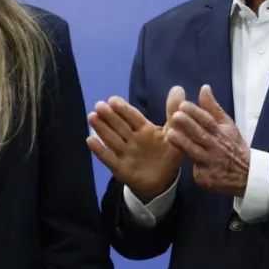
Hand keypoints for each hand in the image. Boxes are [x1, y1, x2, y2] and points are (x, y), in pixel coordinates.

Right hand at [87, 87, 185, 201]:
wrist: (163, 180)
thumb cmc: (166, 153)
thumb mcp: (173, 133)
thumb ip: (173, 112)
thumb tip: (178, 88)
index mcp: (145, 130)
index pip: (134, 118)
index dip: (124, 109)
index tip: (113, 99)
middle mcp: (133, 140)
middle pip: (120, 126)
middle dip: (109, 116)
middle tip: (99, 105)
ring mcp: (126, 154)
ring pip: (112, 139)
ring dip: (102, 128)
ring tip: (92, 116)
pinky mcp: (121, 169)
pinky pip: (109, 159)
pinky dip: (100, 151)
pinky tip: (90, 140)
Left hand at [167, 84, 250, 197]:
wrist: (246, 174)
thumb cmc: (233, 146)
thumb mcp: (227, 125)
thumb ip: (213, 108)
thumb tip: (204, 88)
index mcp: (221, 132)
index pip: (207, 120)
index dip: (195, 112)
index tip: (183, 105)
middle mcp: (215, 146)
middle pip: (200, 134)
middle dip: (188, 125)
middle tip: (175, 116)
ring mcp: (210, 163)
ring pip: (194, 152)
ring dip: (183, 143)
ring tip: (170, 134)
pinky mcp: (205, 178)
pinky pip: (195, 170)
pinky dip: (186, 164)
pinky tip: (174, 158)